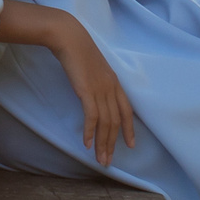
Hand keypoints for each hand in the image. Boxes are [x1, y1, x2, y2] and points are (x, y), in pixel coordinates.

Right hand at [49, 19, 136, 164]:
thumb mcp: (93, 68)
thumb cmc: (78, 50)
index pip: (126, 110)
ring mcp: (100, 89)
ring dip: (102, 143)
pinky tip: (86, 143)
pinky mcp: (87, 90)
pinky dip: (90, 131)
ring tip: (99, 159)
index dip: (129, 129)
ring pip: (105, 123)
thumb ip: (97, 82)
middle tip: (108, 161)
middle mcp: (111, 88)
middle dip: (113, 144)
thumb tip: (93, 96)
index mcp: (114, 82)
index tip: (130, 145)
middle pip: (116, 122)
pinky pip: (91, 116)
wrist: (69, 37)